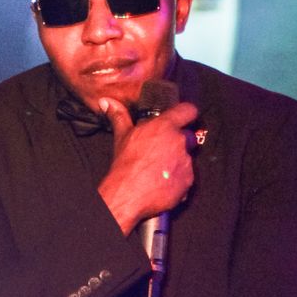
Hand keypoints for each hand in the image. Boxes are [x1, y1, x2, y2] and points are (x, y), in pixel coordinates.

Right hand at [97, 97, 197, 236]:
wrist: (129, 193)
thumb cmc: (126, 165)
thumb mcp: (122, 136)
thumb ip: (119, 116)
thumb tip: (108, 103)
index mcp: (165, 126)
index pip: (188, 110)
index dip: (188, 113)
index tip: (186, 117)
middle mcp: (179, 141)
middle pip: (188, 136)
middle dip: (180, 143)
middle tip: (164, 152)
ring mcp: (185, 161)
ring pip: (188, 158)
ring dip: (179, 162)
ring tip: (161, 170)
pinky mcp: (188, 180)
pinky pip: (187, 177)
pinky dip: (179, 179)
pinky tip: (164, 182)